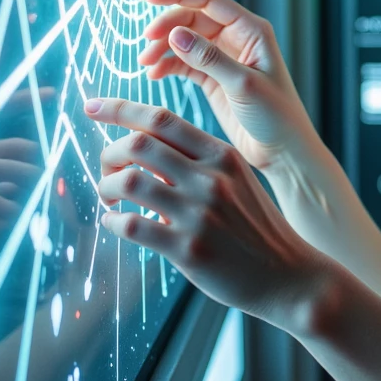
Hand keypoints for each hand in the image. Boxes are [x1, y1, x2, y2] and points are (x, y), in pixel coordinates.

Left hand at [87, 96, 333, 330]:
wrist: (289, 276)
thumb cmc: (256, 226)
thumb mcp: (237, 180)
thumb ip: (198, 161)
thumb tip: (146, 146)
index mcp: (221, 155)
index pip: (162, 118)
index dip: (120, 108)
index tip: (91, 105)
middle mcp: (210, 179)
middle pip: (139, 144)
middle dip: (109, 152)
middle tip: (105, 167)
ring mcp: (199, 214)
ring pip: (129, 182)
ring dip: (106, 186)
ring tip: (109, 197)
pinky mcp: (188, 250)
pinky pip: (132, 226)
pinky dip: (112, 221)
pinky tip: (114, 223)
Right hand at [138, 0, 316, 173]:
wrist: (283, 151)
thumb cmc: (276, 116)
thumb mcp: (243, 85)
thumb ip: (209, 58)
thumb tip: (175, 33)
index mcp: (251, 30)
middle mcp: (236, 38)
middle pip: (192, 17)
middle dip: (166, 26)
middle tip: (146, 44)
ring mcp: (222, 58)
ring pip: (184, 40)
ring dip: (163, 47)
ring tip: (145, 64)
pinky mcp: (212, 78)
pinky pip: (183, 62)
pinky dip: (167, 65)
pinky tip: (153, 74)